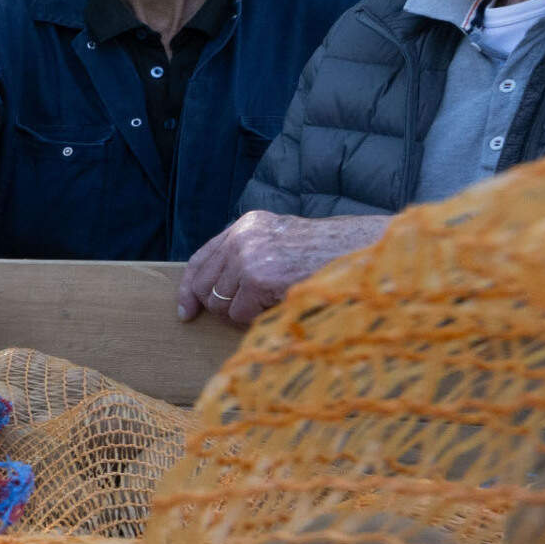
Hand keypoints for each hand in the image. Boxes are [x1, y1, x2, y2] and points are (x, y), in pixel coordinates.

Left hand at [177, 210, 389, 324]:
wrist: (358, 252)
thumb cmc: (327, 254)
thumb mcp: (282, 242)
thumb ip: (250, 254)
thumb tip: (214, 292)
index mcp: (247, 224)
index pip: (201, 258)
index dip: (189, 288)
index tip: (186, 311)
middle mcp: (242, 236)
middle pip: (204, 286)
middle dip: (220, 307)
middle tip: (248, 311)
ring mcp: (248, 255)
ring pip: (222, 305)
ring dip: (244, 313)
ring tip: (273, 301)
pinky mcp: (257, 277)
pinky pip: (240, 314)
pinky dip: (257, 318)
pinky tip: (279, 304)